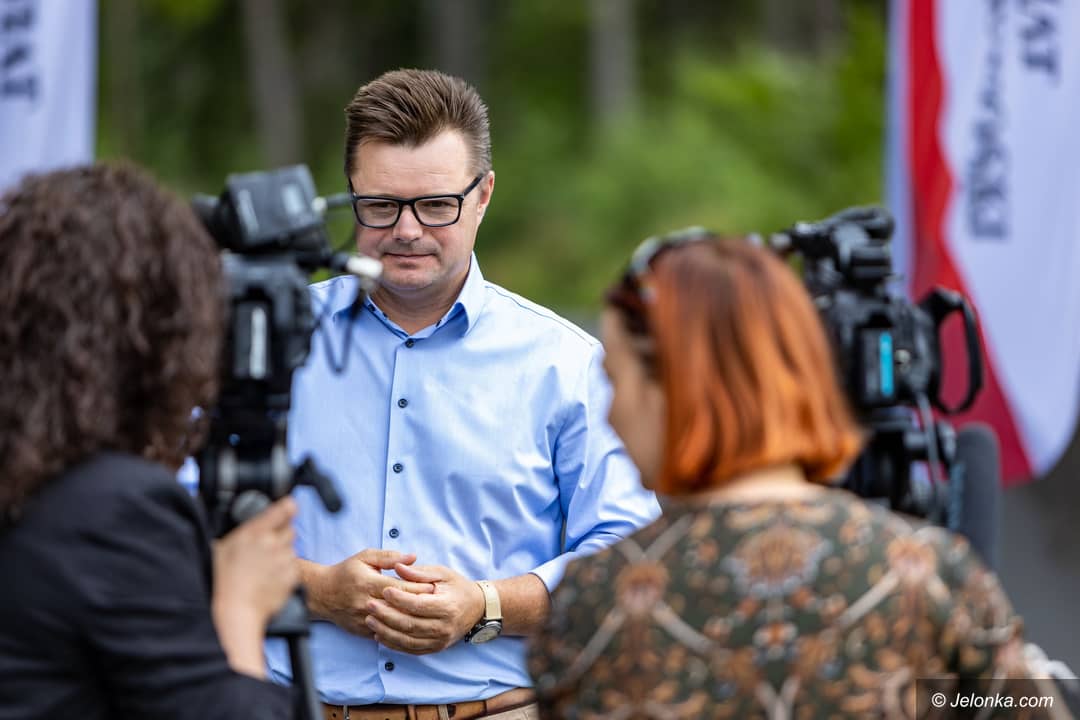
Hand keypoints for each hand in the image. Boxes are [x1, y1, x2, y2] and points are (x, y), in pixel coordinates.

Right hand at [212, 496, 298, 626]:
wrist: (236, 611)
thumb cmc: (224, 581)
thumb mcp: (222, 548)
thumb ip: (242, 531)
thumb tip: (251, 522)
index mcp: (253, 532)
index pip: (283, 509)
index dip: (288, 506)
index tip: (290, 505)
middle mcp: (272, 543)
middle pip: (291, 529)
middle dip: (282, 536)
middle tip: (268, 549)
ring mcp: (284, 559)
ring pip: (292, 549)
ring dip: (283, 555)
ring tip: (265, 569)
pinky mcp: (293, 575)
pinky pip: (294, 567)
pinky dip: (286, 571)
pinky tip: (270, 579)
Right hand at [306, 549, 434, 636]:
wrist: (323, 594)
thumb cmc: (346, 572)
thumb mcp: (365, 557)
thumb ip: (389, 557)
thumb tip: (413, 557)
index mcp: (368, 582)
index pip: (399, 588)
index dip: (418, 588)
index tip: (434, 587)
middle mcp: (365, 602)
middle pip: (398, 607)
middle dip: (419, 605)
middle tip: (437, 603)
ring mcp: (363, 619)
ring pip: (393, 623)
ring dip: (411, 619)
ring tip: (428, 615)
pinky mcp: (362, 631)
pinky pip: (384, 633)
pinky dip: (398, 631)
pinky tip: (412, 627)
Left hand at [365, 563, 485, 654]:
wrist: (477, 608)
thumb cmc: (458, 587)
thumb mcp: (442, 573)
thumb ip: (419, 572)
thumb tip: (397, 567)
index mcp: (447, 606)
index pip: (418, 605)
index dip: (399, 599)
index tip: (384, 590)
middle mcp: (444, 627)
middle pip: (410, 624)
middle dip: (386, 615)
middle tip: (370, 605)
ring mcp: (440, 640)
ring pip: (407, 640)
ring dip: (386, 631)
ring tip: (370, 620)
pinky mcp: (435, 648)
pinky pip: (410, 649)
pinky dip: (393, 643)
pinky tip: (380, 634)